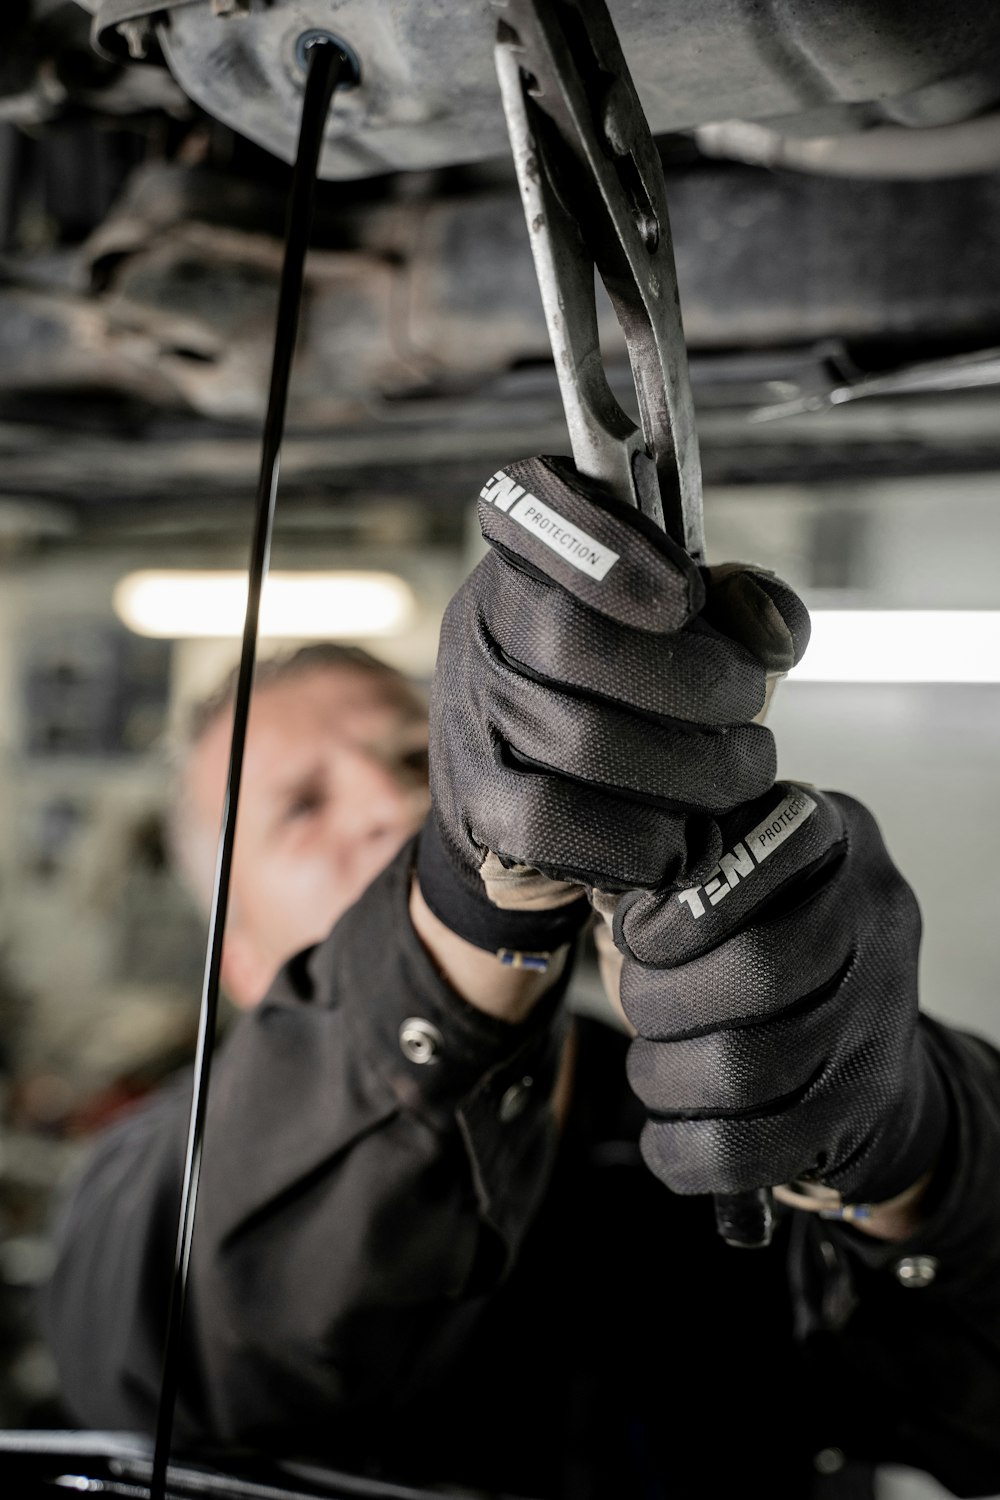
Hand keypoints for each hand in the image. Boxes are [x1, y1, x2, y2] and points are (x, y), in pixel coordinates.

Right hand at [416, 455, 808, 955]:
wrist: (521, 787)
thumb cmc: (620, 687)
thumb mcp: (680, 620)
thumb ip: (743, 605)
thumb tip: (773, 635)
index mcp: (530, 550)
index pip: (533, 504)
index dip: (610, 543)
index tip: (688, 595)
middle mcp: (484, 622)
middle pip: (570, 639)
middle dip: (691, 680)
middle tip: (751, 703)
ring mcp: (472, 715)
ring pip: (577, 740)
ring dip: (691, 766)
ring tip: (742, 771)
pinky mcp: (477, 804)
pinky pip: (557, 826)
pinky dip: (640, 839)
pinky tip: (683, 837)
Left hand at [615, 784, 947, 1204]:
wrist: (859, 1058)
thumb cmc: (761, 947)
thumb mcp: (728, 879)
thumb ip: (673, 865)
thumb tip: (600, 878)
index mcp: (834, 836)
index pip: (755, 862)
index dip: (675, 911)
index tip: (633, 934)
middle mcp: (875, 921)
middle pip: (756, 971)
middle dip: (661, 999)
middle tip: (638, 1006)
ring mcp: (878, 1021)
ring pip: (746, 1066)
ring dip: (663, 1076)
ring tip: (650, 1068)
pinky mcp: (860, 1112)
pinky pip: (749, 1148)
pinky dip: (684, 1148)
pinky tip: (667, 1133)